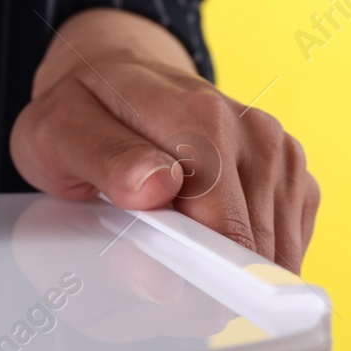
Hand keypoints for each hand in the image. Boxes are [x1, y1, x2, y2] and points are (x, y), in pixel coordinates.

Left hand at [10, 8, 320, 273]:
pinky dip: (249, 248)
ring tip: (172, 228)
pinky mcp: (290, 170)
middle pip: (256, 244)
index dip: (199, 270)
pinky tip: (203, 225)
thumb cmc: (83, 109)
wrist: (112, 72)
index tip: (163, 278)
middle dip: (209, 269)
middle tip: (150, 248)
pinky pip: (288, 236)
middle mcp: (253, 130)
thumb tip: (156, 186)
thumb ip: (106, 160)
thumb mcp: (60, 131)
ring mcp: (278, 149)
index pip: (227, 227)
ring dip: (229, 260)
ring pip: (276, 248)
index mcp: (202, 118)